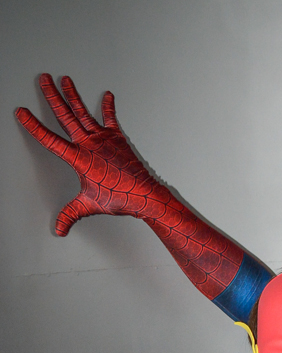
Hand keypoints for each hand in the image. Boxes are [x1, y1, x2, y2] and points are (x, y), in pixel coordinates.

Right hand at [15, 74, 168, 234]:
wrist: (144, 194)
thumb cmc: (119, 198)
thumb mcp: (89, 206)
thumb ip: (70, 214)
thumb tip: (59, 229)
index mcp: (79, 158)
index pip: (50, 140)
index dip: (34, 126)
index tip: (22, 112)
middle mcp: (89, 143)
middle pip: (66, 115)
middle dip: (53, 96)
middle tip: (44, 79)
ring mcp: (103, 138)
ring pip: (83, 112)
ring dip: (73, 95)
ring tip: (65, 79)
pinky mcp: (117, 138)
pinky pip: (110, 119)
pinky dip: (108, 107)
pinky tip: (107, 95)